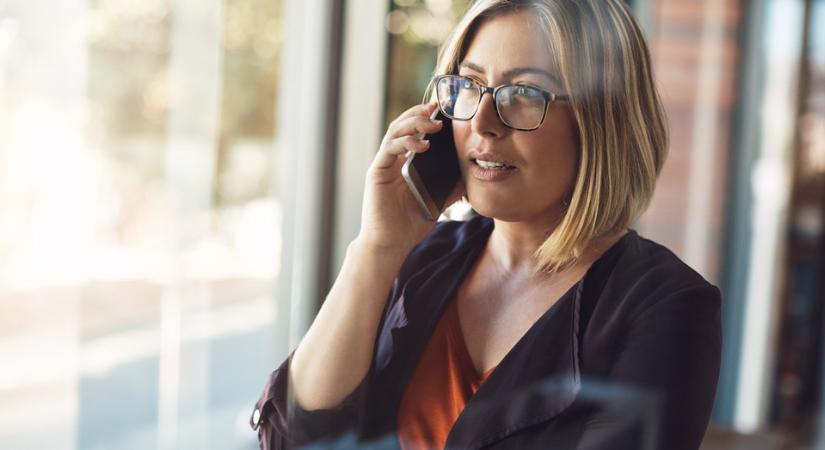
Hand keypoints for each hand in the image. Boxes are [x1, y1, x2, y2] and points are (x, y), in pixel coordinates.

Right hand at [357, 102, 464, 252]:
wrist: (391, 244)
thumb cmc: (410, 225)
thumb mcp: (437, 201)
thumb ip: (450, 186)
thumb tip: (472, 174)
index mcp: (404, 164)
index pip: (413, 132)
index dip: (425, 118)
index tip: (444, 112)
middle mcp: (392, 160)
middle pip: (402, 125)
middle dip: (419, 113)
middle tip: (438, 108)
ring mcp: (383, 164)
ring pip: (395, 131)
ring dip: (414, 122)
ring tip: (433, 123)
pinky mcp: (377, 172)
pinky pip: (390, 148)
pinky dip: (406, 142)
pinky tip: (423, 144)